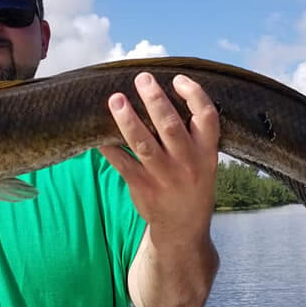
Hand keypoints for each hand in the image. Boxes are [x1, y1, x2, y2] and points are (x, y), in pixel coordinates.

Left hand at [99, 72, 218, 240]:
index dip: (193, 94)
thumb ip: (192, 134)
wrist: (184, 228)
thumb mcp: (206, 161)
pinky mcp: (143, 188)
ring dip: (127, 119)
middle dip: (155, 99)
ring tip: (115, 99)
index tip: (177, 79)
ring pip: (143, 143)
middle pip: (170, 126)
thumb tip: (167, 93)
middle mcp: (188, 164)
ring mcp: (164, 177)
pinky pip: (122, 163)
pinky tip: (98, 133)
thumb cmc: (192, 184)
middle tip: (141, 78)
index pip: (206, 117)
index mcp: (207, 153)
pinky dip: (109, 147)